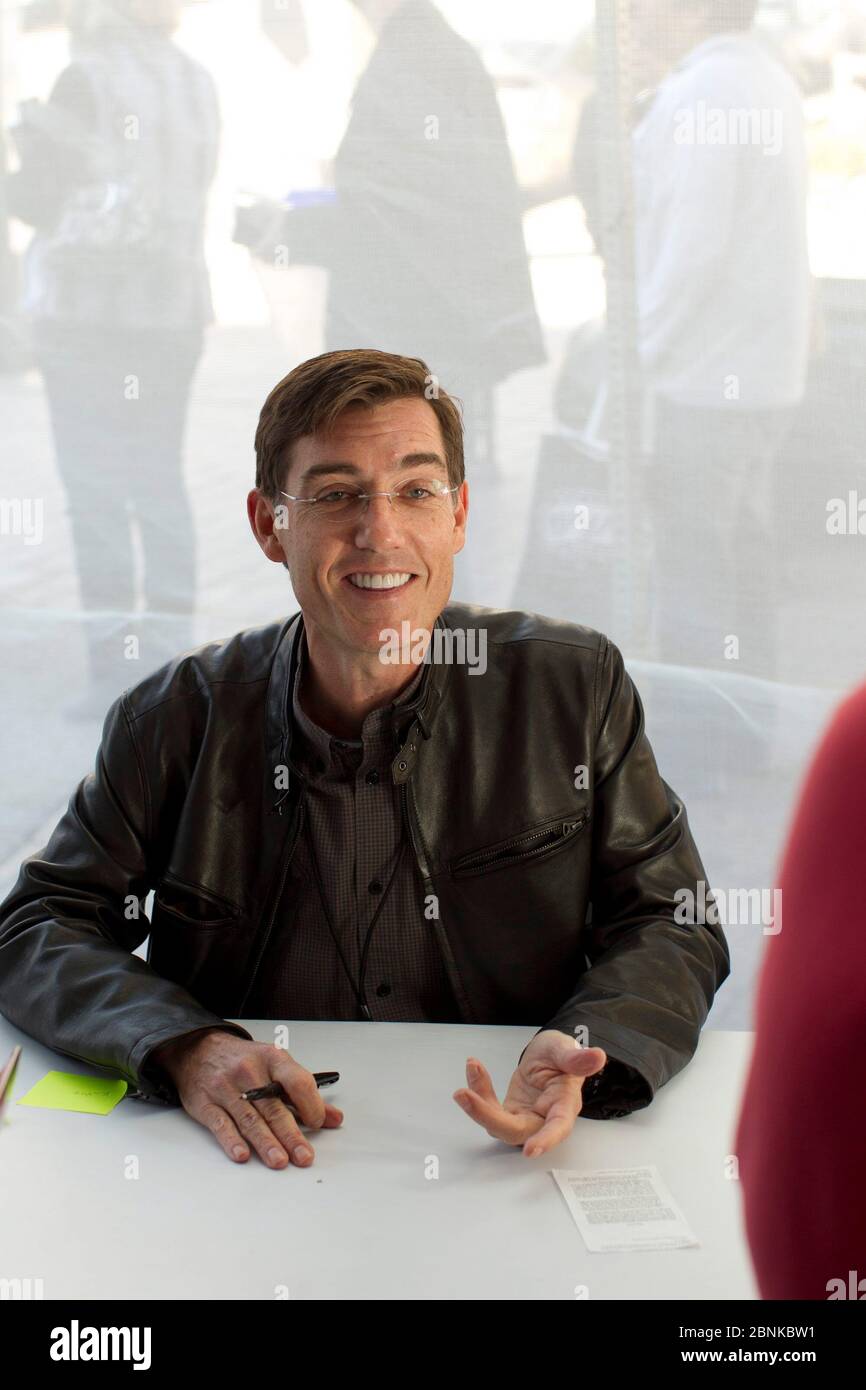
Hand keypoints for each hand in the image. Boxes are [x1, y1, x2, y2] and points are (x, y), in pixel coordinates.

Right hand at [150, 1031, 343, 1169]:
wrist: (199, 1049)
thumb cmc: (244, 1060)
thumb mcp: (276, 1065)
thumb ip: (304, 1094)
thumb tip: (334, 1119)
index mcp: (272, 1058)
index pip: (296, 1081)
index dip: (310, 1104)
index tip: (317, 1123)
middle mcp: (249, 1072)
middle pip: (273, 1107)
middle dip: (290, 1134)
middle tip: (303, 1156)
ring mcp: (225, 1088)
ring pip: (249, 1119)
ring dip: (266, 1143)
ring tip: (280, 1161)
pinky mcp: (204, 1103)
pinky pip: (220, 1124)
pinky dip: (232, 1141)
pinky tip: (243, 1154)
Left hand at [453, 1030, 606, 1158]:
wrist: (551, 1056)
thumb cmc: (562, 1055)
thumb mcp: (566, 1049)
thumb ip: (577, 1058)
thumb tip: (596, 1056)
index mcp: (563, 1105)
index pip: (558, 1127)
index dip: (546, 1140)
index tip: (530, 1150)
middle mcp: (543, 1118)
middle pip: (516, 1131)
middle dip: (487, 1116)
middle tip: (465, 1095)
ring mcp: (524, 1116)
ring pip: (499, 1125)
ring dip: (478, 1105)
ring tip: (471, 1072)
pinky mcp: (509, 1111)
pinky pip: (489, 1107)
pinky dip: (479, 1088)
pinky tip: (474, 1067)